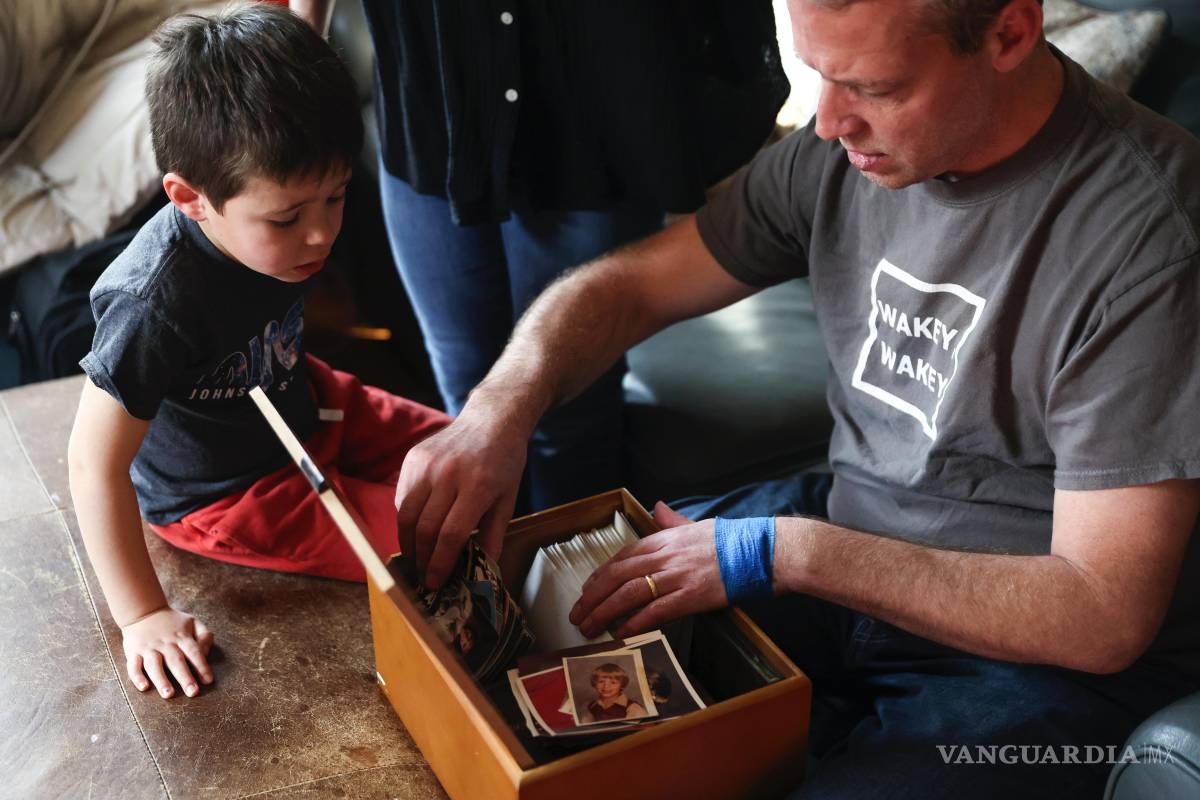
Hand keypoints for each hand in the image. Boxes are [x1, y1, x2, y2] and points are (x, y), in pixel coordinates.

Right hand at [121, 606, 213, 698]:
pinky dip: (137, 677)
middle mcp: (165, 644)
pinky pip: (133, 666)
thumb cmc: (173, 621)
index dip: (202, 666)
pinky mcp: (133, 652)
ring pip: (154, 665)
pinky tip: (144, 687)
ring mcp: (148, 648)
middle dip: (185, 677)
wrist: (144, 611)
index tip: (208, 681)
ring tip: (168, 694)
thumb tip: (206, 653)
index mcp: (181, 637)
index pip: (194, 652)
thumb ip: (204, 636)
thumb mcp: (193, 622)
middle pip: (176, 661)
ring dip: (161, 680)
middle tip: (192, 692)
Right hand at [394, 408, 527, 588]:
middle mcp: (448, 474)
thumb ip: (494, 534)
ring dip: (408, 544)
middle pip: (425, 529)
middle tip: (423, 577)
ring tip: (416, 560)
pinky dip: (405, 520)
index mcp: (476, 486)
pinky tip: (413, 532)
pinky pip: (402, 498)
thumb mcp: (508, 499)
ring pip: (407, 515)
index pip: (450, 534)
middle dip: (422, 559)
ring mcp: (426, 464)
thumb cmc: (505, 462)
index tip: (435, 583)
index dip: (440, 563)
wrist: (492, 419)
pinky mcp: (413, 458)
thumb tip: (483, 569)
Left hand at [569, 502, 728, 637]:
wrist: (758, 551)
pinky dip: (633, 623)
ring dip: (604, 612)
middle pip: (617, 576)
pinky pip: (654, 611)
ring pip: (628, 594)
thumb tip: (656, 507)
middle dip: (592, 597)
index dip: (600, 574)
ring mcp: (676, 576)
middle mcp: (664, 556)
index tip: (587, 589)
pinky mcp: (690, 596)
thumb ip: (671, 520)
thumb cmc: (729, 540)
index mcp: (664, 539)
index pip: (622, 556)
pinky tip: (620, 633)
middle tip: (577, 615)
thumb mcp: (695, 525)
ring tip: (589, 628)